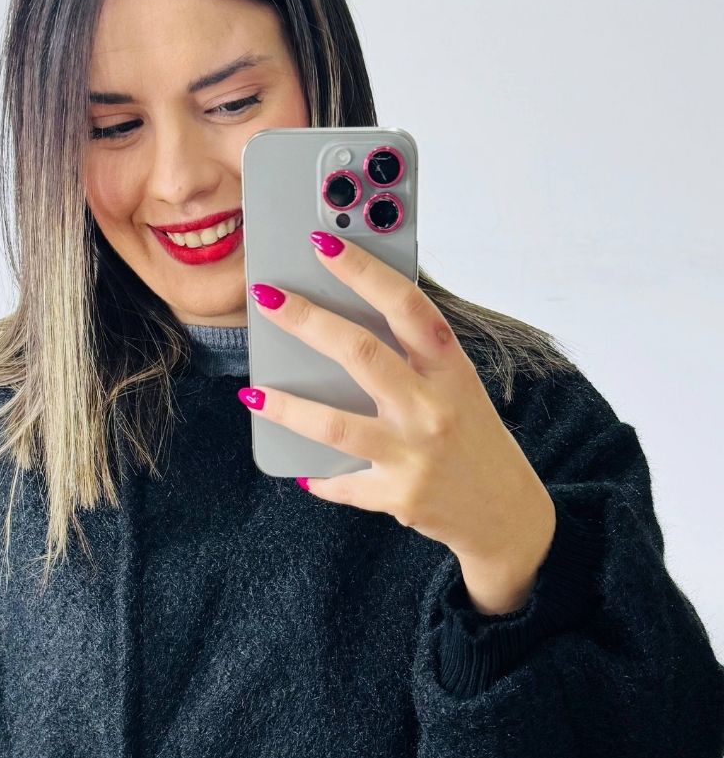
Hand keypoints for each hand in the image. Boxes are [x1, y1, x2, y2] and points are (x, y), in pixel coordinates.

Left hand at [244, 233, 557, 615]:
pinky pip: (343, 483)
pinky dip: (320, 476)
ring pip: (337, 424)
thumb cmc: (472, 438)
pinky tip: (303, 468)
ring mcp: (415, 453)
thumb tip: (344, 323)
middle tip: (267, 298)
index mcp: (451, 368)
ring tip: (252, 394)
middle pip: (361, 353)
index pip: (406, 305)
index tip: (324, 245)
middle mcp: (434, 406)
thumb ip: (414, 357)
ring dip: (287, 407)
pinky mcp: (399, 496)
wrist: (507, 512)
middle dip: (307, 321)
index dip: (364, 271)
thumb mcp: (458, 387)